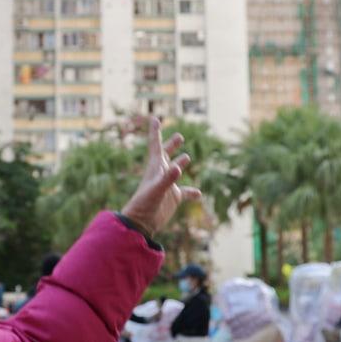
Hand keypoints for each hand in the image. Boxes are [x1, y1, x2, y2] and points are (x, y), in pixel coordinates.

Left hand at [120, 117, 200, 237]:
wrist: (141, 223)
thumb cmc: (145, 205)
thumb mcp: (157, 191)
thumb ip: (167, 179)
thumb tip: (178, 168)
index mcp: (155, 168)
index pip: (155, 145)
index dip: (155, 132)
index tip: (154, 118)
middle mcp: (160, 175)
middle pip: (165, 155)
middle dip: (171, 145)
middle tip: (179, 136)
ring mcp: (167, 186)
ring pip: (175, 171)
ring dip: (180, 163)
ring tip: (186, 157)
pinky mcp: (173, 198)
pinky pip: (185, 193)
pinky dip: (192, 192)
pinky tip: (199, 194)